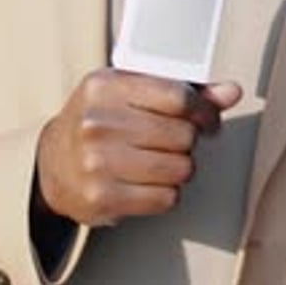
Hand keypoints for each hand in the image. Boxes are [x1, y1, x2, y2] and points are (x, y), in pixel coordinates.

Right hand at [35, 68, 241, 226]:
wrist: (53, 162)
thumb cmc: (101, 118)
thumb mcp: (133, 90)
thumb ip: (186, 89)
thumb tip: (232, 91)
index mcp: (107, 86)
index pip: (178, 97)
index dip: (204, 110)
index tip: (208, 119)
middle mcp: (99, 123)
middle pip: (183, 135)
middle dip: (188, 140)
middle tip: (174, 140)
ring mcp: (97, 162)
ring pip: (180, 168)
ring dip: (180, 167)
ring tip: (160, 159)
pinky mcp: (102, 198)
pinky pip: (166, 198)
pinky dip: (167, 192)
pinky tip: (148, 180)